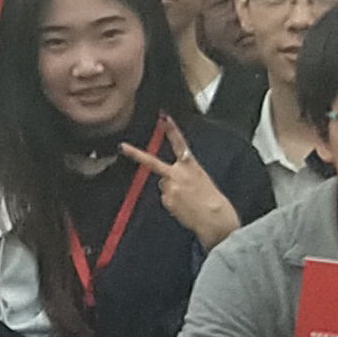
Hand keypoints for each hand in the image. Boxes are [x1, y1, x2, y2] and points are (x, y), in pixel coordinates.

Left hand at [127, 122, 238, 244]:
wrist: (214, 218)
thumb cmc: (212, 199)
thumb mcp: (201, 178)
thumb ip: (184, 174)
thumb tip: (170, 179)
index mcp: (191, 165)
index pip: (180, 143)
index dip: (171, 130)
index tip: (164, 118)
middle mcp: (177, 174)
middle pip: (152, 162)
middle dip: (135, 154)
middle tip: (123, 147)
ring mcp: (169, 187)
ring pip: (163, 185)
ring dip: (171, 190)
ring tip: (187, 199)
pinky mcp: (166, 200)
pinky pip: (166, 198)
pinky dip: (173, 202)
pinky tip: (184, 206)